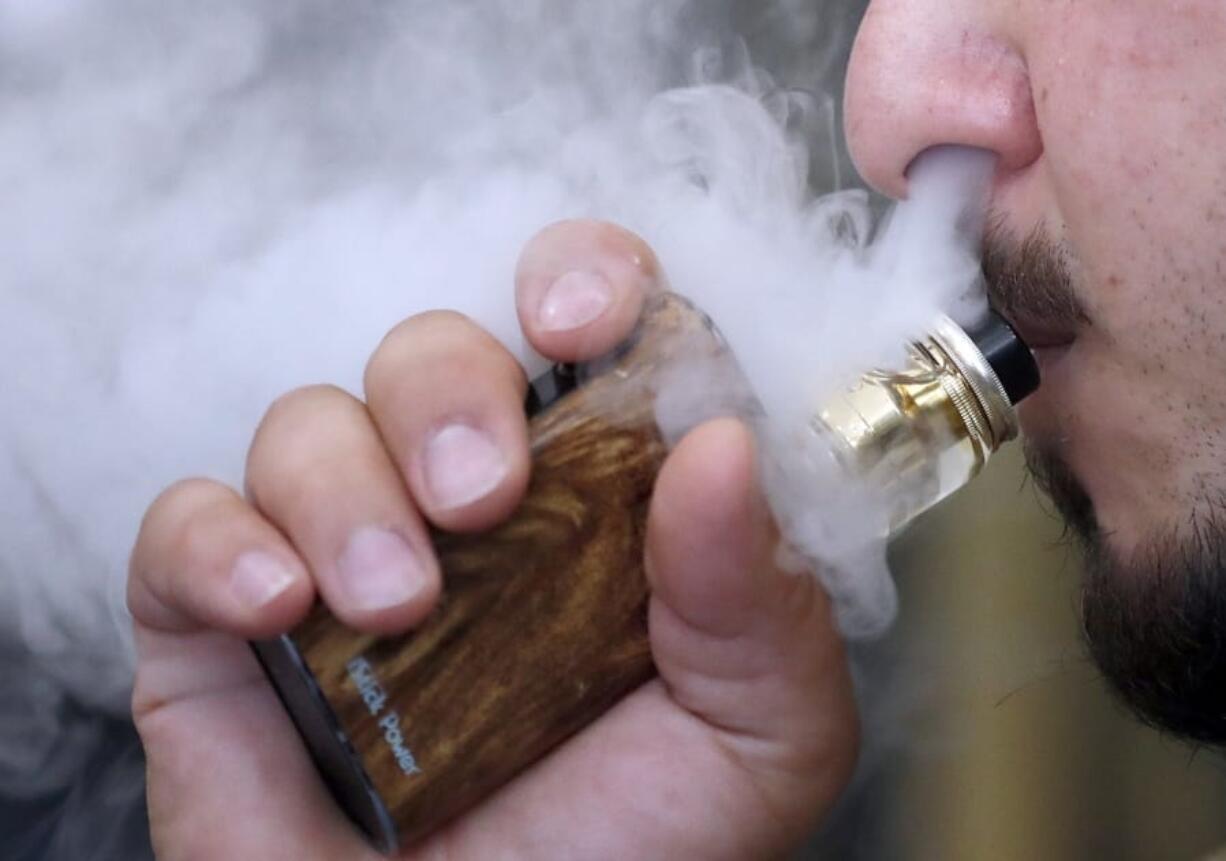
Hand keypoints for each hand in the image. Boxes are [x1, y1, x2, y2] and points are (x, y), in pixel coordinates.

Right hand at [128, 219, 858, 859]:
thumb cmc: (631, 855)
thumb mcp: (755, 735)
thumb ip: (759, 595)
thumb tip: (723, 444)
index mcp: (599, 497)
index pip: (586, 320)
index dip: (582, 280)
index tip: (577, 322)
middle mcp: (469, 504)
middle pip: (435, 350)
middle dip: (451, 389)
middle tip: (482, 498)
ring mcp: (344, 550)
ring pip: (312, 420)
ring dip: (347, 487)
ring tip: (397, 607)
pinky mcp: (226, 618)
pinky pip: (187, 521)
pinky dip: (220, 542)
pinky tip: (280, 607)